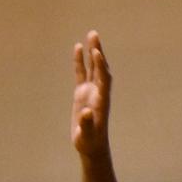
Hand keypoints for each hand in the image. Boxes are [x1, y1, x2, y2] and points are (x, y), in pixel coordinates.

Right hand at [71, 30, 111, 156]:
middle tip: (94, 35)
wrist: (91, 146)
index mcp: (101, 100)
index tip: (96, 53)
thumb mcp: (87, 135)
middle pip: (100, 68)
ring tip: (90, 36)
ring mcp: (90, 92)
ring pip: (92, 68)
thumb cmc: (90, 142)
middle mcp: (98, 92)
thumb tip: (85, 112)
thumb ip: (86, 123)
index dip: (100, 65)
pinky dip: (80, 62)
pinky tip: (78, 49)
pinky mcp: (82, 94)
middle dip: (97, 52)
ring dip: (92, 52)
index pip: (103, 79)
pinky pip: (82, 74)